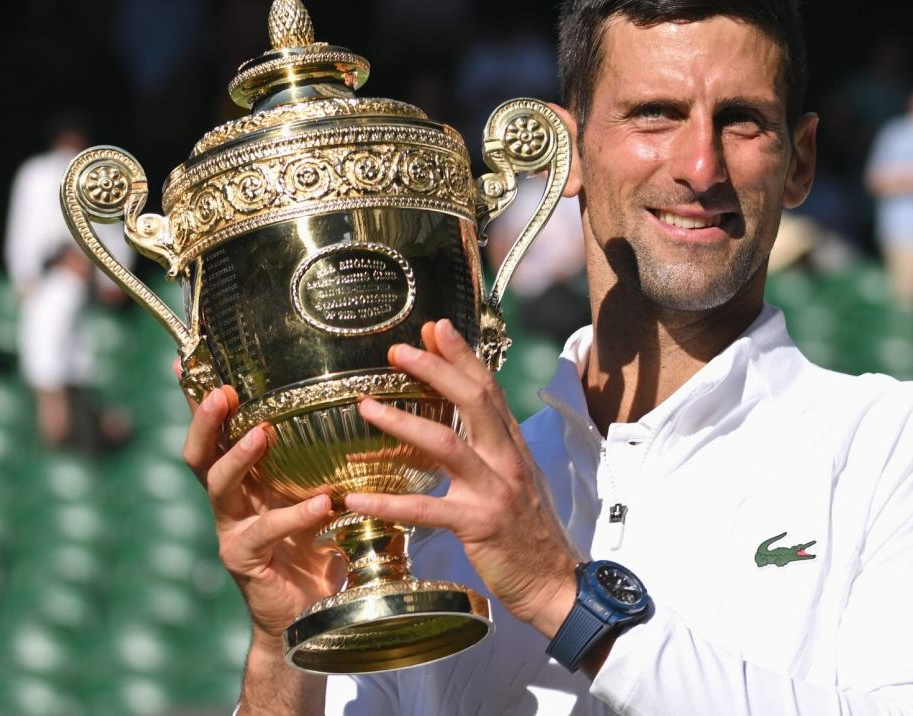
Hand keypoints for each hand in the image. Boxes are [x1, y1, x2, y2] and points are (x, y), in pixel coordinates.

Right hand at [181, 382, 341, 647]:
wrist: (310, 615)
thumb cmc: (317, 546)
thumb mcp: (317, 493)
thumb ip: (323, 462)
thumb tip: (357, 406)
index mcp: (243, 479)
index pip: (214, 432)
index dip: (197, 399)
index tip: (182, 360)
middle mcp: (229, 501)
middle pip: (200, 454)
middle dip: (206, 420)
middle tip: (223, 391)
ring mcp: (232, 531)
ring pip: (219, 486)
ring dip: (239, 457)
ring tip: (262, 433)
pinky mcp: (245, 560)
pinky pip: (265, 532)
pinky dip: (295, 515)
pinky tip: (323, 504)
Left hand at [346, 320, 580, 637]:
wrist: (556, 584)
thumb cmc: (529, 534)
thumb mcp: (518, 480)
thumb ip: (495, 448)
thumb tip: (470, 421)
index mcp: (513, 446)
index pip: (488, 388)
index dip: (462, 355)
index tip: (435, 327)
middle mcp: (507, 460)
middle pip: (472, 401)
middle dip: (435, 369)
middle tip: (398, 350)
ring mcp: (494, 490)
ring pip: (447, 444)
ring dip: (403, 422)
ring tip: (365, 406)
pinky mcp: (478, 525)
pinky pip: (427, 509)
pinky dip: (389, 502)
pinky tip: (356, 497)